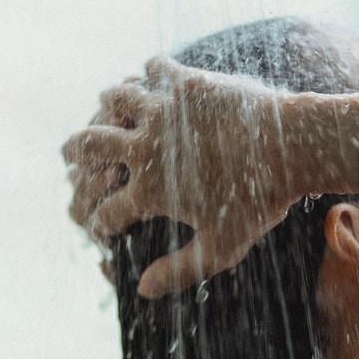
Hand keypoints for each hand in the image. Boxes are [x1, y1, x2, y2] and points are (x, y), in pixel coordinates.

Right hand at [63, 57, 298, 298]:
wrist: (292, 147)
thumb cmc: (260, 202)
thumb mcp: (221, 248)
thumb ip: (179, 270)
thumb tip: (141, 290)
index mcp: (149, 192)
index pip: (103, 210)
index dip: (95, 221)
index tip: (97, 222)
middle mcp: (144, 148)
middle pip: (90, 147)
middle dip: (73, 153)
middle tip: (66, 154)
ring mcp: (162, 111)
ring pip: (116, 100)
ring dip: (107, 104)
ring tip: (104, 105)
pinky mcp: (185, 82)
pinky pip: (155, 69)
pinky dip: (148, 72)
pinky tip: (149, 73)